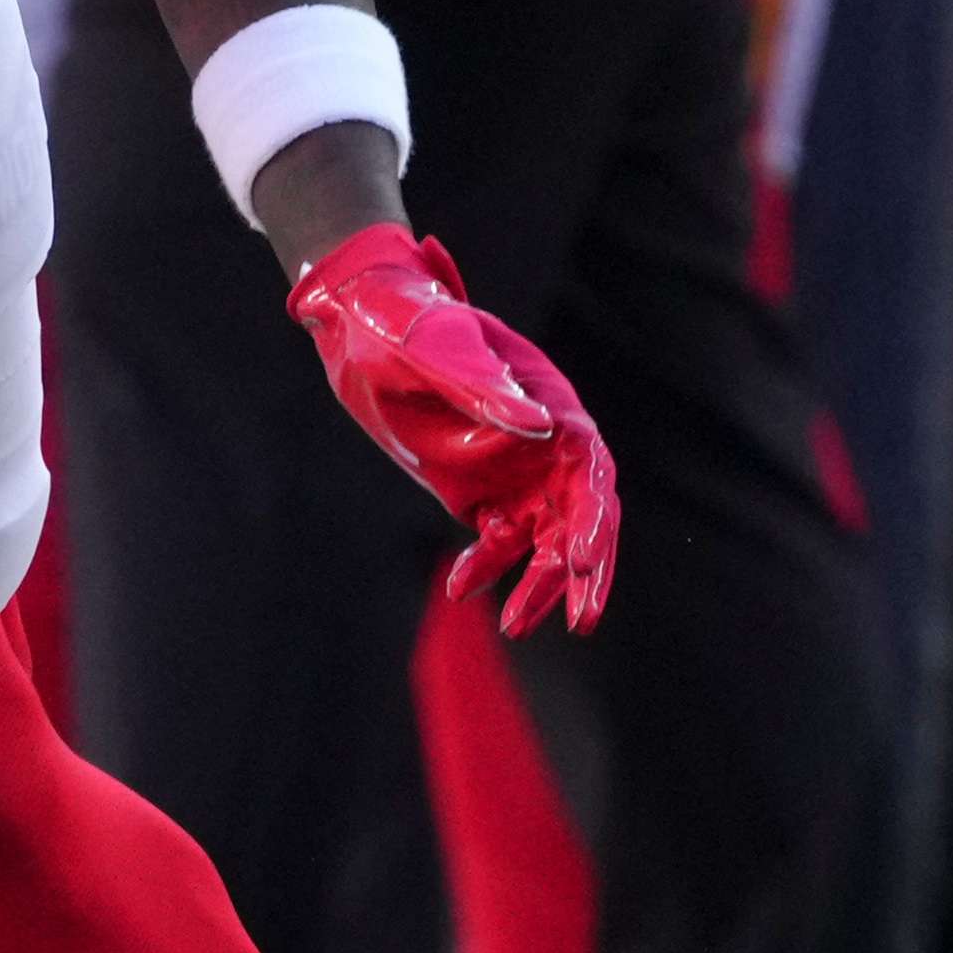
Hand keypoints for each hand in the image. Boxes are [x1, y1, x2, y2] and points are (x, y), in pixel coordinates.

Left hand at [287, 222, 620, 632]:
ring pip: (545, 538)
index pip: (590, 470)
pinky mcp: (479, 491)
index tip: (581, 562)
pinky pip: (499, 540)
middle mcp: (543, 442)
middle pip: (582, 515)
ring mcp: (514, 470)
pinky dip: (487, 567)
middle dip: (584, 570)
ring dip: (538, 583)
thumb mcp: (437, 351)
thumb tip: (543, 427)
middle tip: (581, 621)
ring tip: (518, 630)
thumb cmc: (402, 322)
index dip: (593, 518)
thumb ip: (486, 388)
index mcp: (551, 402)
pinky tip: (462, 590)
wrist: (359, 324)